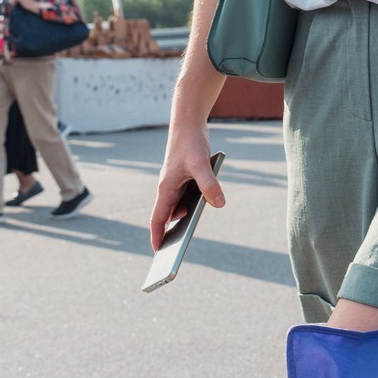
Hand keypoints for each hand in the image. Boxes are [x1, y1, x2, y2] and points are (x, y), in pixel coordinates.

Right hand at [149, 120, 223, 250]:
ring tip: (188, 236)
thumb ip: (210, 185)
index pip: (158, 218)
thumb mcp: (201, 165)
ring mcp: (176, 183)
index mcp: (166, 188)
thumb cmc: (191, 143)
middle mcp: (168, 188)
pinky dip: (194, 204)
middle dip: (170, 234)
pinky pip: (188, 197)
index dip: (157, 236)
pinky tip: (204, 207)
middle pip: (167, 216)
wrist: (189, 123)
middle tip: (174, 253)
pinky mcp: (186, 178)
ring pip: (179, 206)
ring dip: (184, 218)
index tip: (157, 253)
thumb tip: (220, 204)